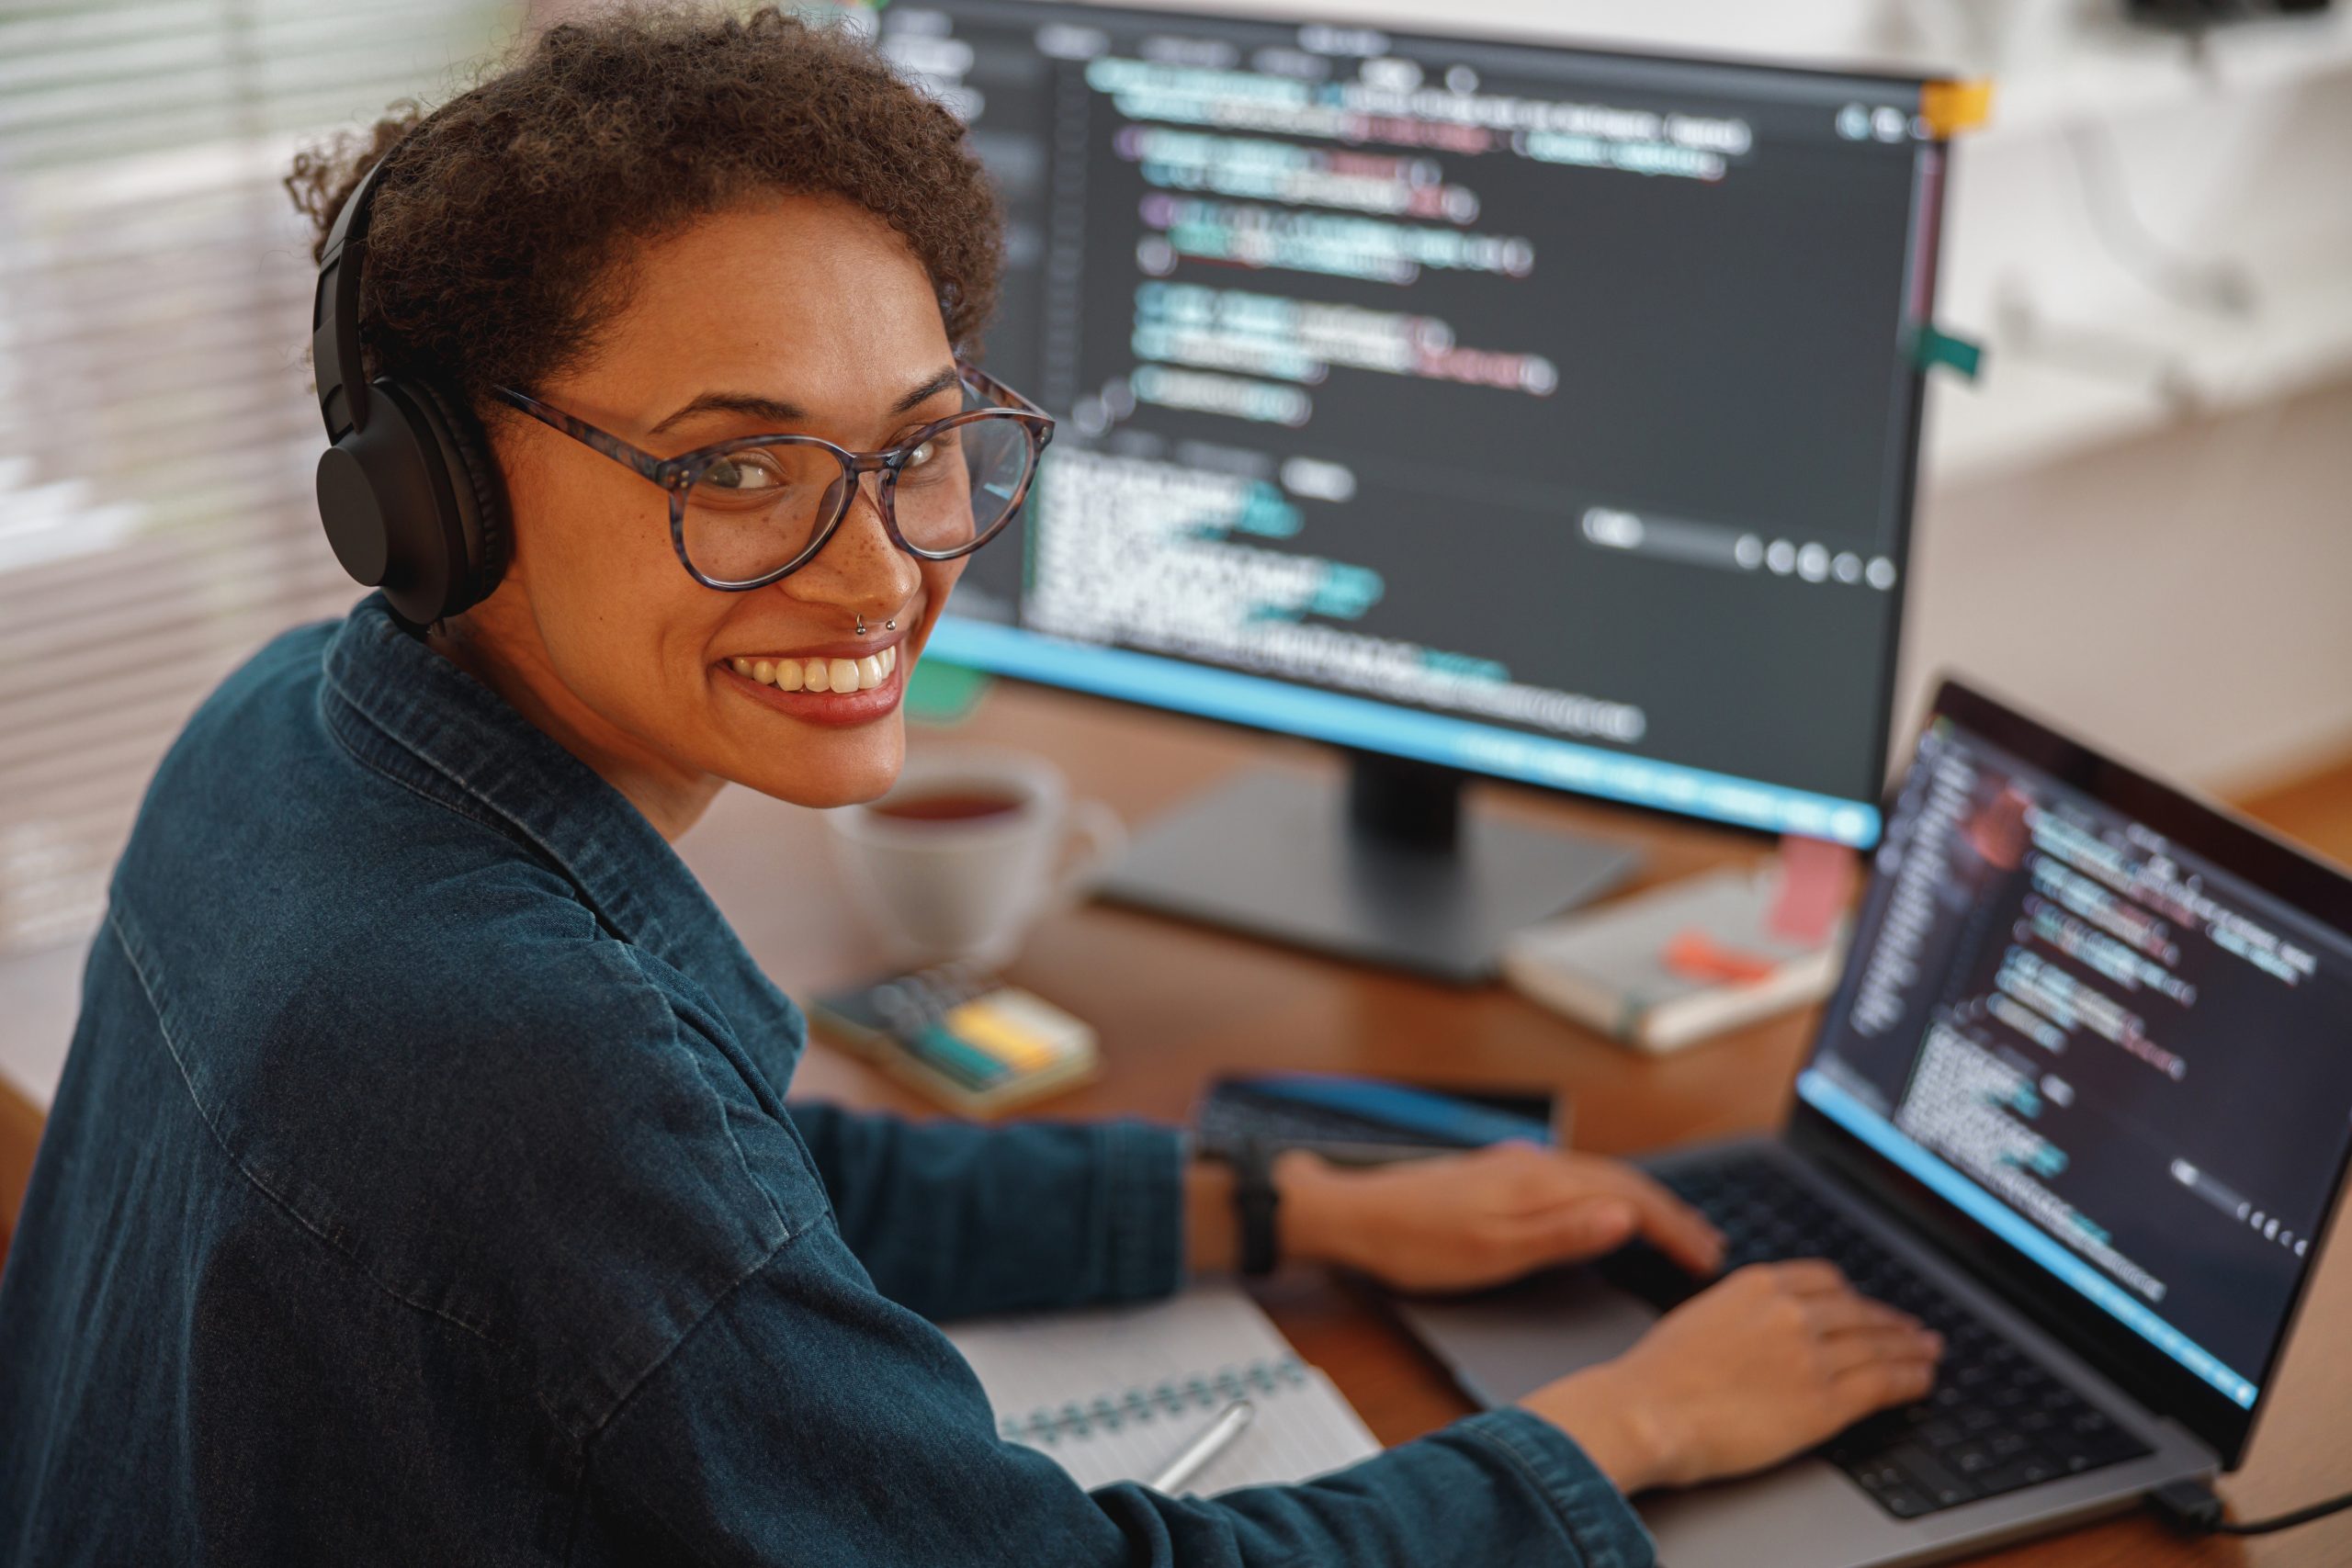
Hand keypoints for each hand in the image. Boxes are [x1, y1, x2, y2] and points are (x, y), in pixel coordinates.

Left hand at [1277, 1141, 1724, 1291]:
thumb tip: (1625, 1217)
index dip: (1674, 1229)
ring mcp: (1517, 1167)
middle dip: (1670, 1213)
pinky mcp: (1501, 1175)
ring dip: (1642, 1203)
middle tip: (1707, 1247)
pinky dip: (1607, 1197)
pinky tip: (1606, 1211)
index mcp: (1541, 1182)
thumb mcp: (1492, 1252)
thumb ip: (1561, 1235)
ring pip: (1599, 1178)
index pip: (1630, 1198)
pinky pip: (1573, 1180)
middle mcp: (1535, 1165)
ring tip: (1672, 1231)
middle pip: (1622, 1181)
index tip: (1707, 1258)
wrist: (1353, 1216)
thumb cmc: (1415, 1242)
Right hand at [1522, 1261, 1942, 1492]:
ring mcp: (1811, 1354)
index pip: (1825, 1280)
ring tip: (1929, 1352)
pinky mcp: (1824, 1400)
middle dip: (1890, 1322)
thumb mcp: (1700, 1318)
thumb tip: (1760, 1330)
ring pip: (1878, 1345)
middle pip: (1858, 1311)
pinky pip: (1882, 1383)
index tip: (1865, 1307)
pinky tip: (1922, 1380)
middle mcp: (1791, 1311)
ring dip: (1910, 1348)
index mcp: (1758, 1283)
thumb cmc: (1657, 1375)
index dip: (1853, 1296)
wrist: (1649, 1411)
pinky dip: (1909, 1380)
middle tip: (1912, 1330)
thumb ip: (1741, 1314)